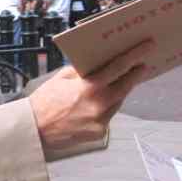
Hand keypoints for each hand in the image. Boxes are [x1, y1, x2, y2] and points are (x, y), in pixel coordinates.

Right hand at [29, 40, 154, 152]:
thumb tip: (95, 64)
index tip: (146, 48)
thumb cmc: (44, 102)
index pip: (118, 68)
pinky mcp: (100, 132)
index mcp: (88, 88)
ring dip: (120, 90)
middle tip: (141, 65)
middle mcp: (99, 105)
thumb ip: (80, 71)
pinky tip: (101, 101)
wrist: (35, 129)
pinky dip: (107, 106)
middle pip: (125, 86)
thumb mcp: (60, 79)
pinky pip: (109, 114)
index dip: (134, 56)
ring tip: (120, 81)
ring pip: (118, 101)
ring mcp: (101, 121)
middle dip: (135, 74)